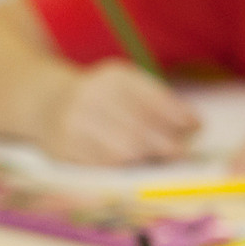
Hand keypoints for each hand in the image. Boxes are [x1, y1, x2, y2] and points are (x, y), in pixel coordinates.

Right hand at [40, 60, 199, 164]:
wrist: (47, 102)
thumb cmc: (101, 98)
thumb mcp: (126, 86)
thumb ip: (158, 101)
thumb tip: (193, 124)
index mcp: (114, 78)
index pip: (151, 97)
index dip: (176, 114)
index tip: (197, 125)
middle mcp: (92, 97)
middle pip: (138, 127)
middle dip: (166, 143)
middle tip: (182, 154)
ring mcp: (75, 123)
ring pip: (121, 149)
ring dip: (147, 158)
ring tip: (162, 161)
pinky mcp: (64, 148)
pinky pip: (102, 163)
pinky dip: (124, 167)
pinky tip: (136, 167)